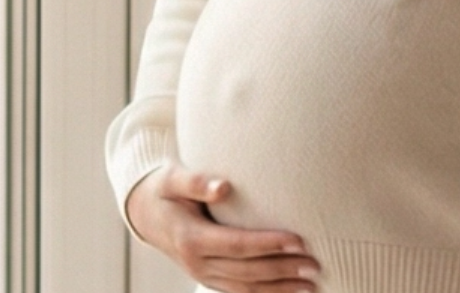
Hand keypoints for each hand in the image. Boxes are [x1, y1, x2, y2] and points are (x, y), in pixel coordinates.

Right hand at [125, 166, 318, 292]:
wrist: (144, 213)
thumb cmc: (164, 190)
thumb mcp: (172, 178)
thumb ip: (195, 181)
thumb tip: (223, 186)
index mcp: (190, 238)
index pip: (236, 244)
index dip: (268, 244)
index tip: (298, 240)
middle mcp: (196, 263)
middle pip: (246, 271)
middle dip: (283, 270)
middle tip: (314, 265)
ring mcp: (202, 275)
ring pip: (246, 288)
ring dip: (280, 288)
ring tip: (311, 285)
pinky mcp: (209, 279)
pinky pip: (240, 292)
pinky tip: (289, 292)